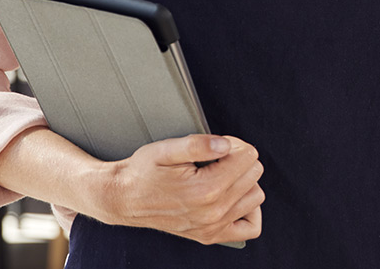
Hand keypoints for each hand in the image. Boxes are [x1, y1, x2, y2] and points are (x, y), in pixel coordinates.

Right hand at [98, 134, 262, 245]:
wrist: (123, 199)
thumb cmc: (143, 173)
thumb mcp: (165, 149)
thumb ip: (197, 144)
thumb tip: (226, 145)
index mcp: (205, 189)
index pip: (248, 157)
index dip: (234, 144)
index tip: (218, 145)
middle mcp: (213, 212)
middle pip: (254, 174)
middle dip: (239, 159)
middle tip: (217, 157)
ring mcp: (213, 227)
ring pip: (255, 196)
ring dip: (244, 181)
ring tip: (222, 174)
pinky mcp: (211, 236)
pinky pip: (250, 226)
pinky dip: (248, 209)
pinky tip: (234, 196)